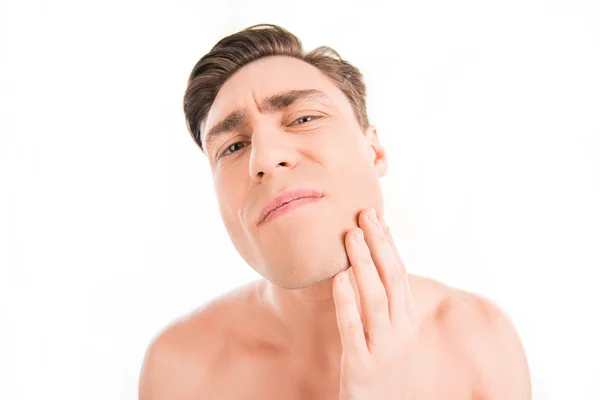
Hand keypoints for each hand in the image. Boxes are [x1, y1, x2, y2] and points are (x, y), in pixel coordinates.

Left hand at [333, 208, 419, 399]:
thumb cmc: (380, 364)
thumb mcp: (389, 331)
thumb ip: (385, 299)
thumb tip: (379, 256)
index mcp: (407, 321)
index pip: (400, 275)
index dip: (388, 245)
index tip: (376, 217)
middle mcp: (401, 333)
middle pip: (391, 281)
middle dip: (378, 246)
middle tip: (364, 216)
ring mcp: (383, 350)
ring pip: (375, 300)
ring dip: (363, 265)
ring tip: (351, 237)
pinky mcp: (361, 367)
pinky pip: (352, 329)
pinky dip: (346, 302)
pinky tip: (337, 279)